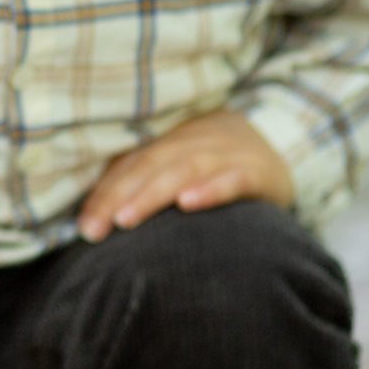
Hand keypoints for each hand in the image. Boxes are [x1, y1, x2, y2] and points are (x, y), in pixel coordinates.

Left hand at [77, 109, 293, 242]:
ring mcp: (225, 153)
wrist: (283, 139)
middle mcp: (191, 141)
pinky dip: (210, 188)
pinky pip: (232, 178)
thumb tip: (97, 220)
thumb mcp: (178, 164)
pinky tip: (188, 203)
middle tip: (96, 229)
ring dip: (153, 194)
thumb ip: (143, 182)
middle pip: (148, 165)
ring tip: (126, 219)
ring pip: (183, 169)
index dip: (103, 195)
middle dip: (118, 197)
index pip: (128, 165)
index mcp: (167, 139)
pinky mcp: (256, 170)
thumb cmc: (215, 163)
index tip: (85, 229)